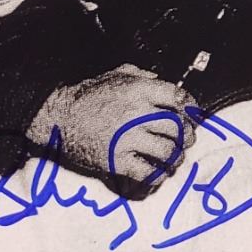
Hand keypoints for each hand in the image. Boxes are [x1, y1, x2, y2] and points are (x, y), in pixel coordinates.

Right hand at [27, 65, 196, 192]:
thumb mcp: (115, 75)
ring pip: (167, 151)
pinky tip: (159, 174)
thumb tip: (162, 82)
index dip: (191, 107)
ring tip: (175, 159)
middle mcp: (136, 114)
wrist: (58, 118)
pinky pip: (148, 173)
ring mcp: (127, 139)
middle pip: (176, 126)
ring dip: (176, 157)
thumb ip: (142, 76)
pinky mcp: (116, 161)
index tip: (192, 114)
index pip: (178, 97)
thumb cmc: (87, 95)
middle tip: (186, 140)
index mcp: (139, 91)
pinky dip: (158, 176)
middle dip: (186, 135)